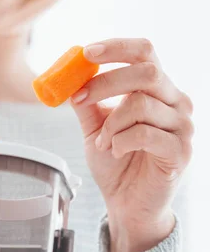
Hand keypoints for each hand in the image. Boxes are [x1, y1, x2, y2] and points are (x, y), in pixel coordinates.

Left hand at [71, 38, 193, 251]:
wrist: (126, 203)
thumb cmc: (116, 163)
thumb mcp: (94, 127)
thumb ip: (87, 102)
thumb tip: (69, 76)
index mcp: (158, 89)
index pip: (145, 52)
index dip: (116, 48)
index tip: (86, 52)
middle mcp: (176, 102)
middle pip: (147, 72)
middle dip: (106, 82)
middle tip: (79, 98)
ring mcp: (183, 127)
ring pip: (141, 104)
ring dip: (110, 123)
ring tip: (102, 141)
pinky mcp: (180, 152)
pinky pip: (145, 134)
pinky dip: (120, 140)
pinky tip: (115, 151)